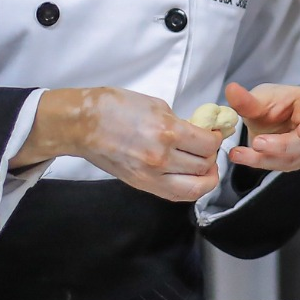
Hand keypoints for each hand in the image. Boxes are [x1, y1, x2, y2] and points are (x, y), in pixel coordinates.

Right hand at [28, 87, 223, 202]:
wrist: (83, 125)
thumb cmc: (114, 107)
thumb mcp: (155, 105)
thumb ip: (180, 122)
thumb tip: (198, 132)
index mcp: (166, 131)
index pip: (208, 145)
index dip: (217, 139)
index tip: (215, 134)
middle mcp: (161, 158)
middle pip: (204, 167)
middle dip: (211, 156)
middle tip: (208, 148)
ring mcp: (151, 175)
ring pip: (195, 187)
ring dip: (204, 175)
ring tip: (203, 165)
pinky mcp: (142, 185)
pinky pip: (176, 195)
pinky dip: (190, 188)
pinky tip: (191, 177)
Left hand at [223, 81, 299, 174]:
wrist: (270, 118)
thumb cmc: (275, 103)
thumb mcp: (260, 98)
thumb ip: (247, 99)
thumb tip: (231, 89)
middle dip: (280, 146)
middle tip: (257, 142)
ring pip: (291, 159)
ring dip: (263, 157)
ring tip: (238, 153)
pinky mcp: (296, 162)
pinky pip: (279, 166)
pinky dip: (258, 162)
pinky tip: (240, 156)